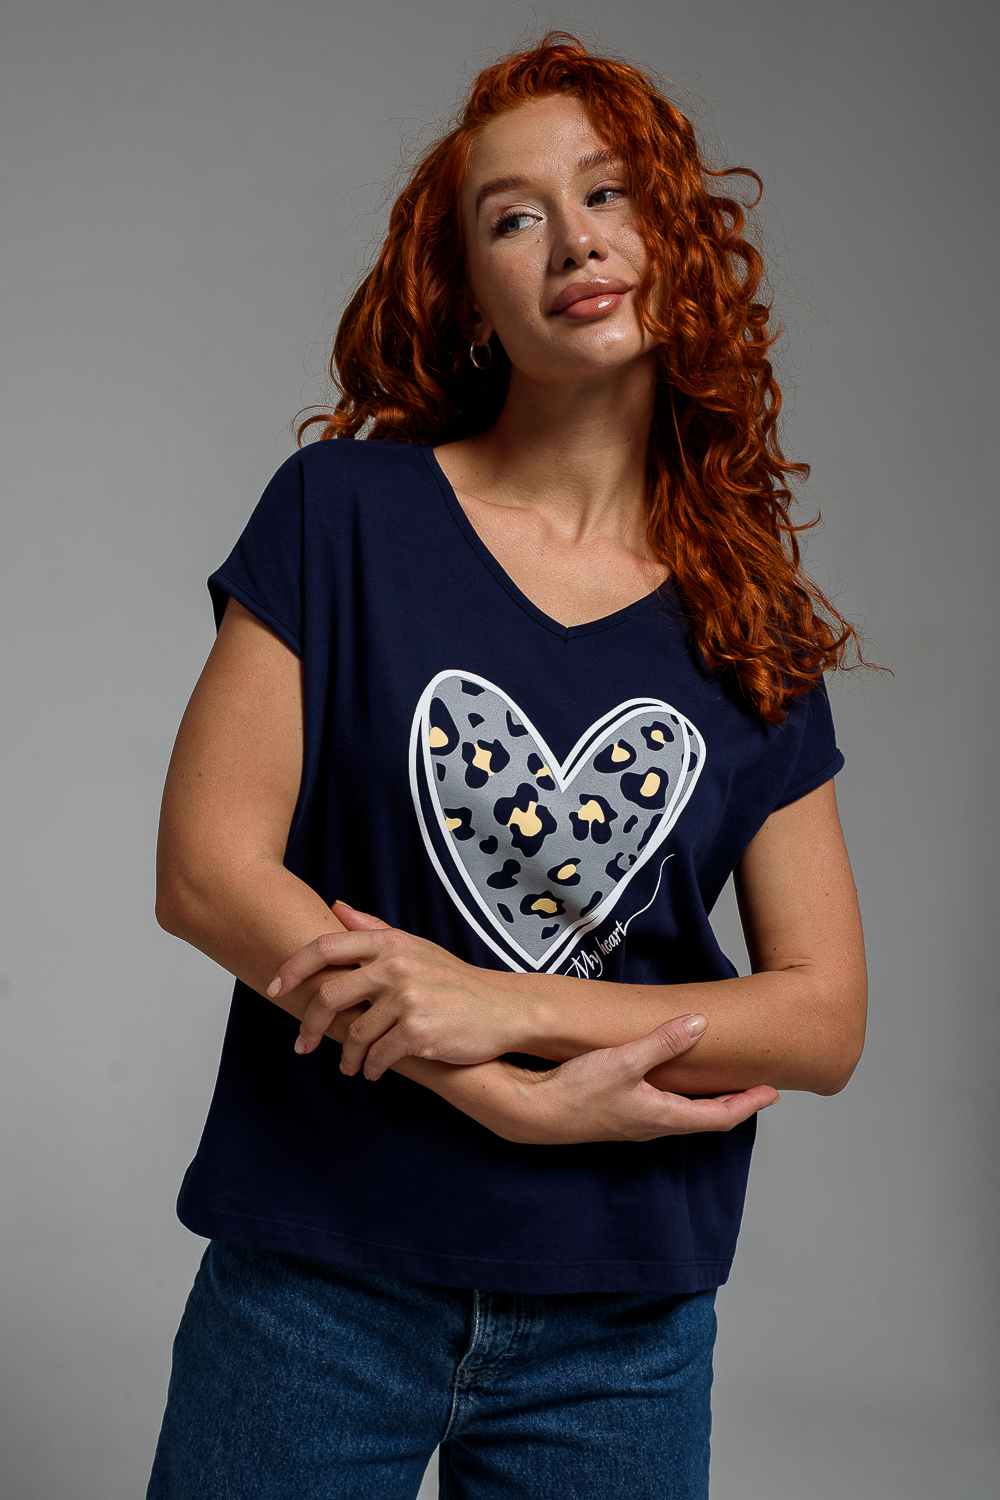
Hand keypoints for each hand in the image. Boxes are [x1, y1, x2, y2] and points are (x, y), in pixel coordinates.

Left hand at [267, 901, 524, 1073]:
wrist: (501, 1009)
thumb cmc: (453, 979)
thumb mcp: (415, 947)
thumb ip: (373, 928)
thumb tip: (335, 908)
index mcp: (390, 943)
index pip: (326, 946)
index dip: (293, 967)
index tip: (273, 987)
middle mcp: (396, 967)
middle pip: (329, 995)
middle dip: (309, 1025)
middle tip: (303, 1045)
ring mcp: (408, 1000)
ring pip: (354, 1034)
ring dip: (347, 1056)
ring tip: (351, 1066)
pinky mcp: (419, 1032)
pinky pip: (378, 1056)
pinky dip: (371, 1068)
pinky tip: (373, 1071)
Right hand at [496, 1018, 779, 1144]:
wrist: (530, 1113)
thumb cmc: (574, 1091)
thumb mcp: (623, 1061)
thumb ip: (662, 1043)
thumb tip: (699, 1025)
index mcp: (661, 1116)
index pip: (718, 1116)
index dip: (747, 1104)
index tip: (770, 1092)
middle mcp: (651, 1125)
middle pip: (704, 1119)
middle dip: (732, 1104)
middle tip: (755, 1088)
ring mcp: (633, 1122)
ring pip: (681, 1116)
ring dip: (705, 1102)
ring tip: (721, 1084)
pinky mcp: (615, 1115)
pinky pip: (660, 1109)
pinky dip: (678, 1097)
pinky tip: (669, 1082)